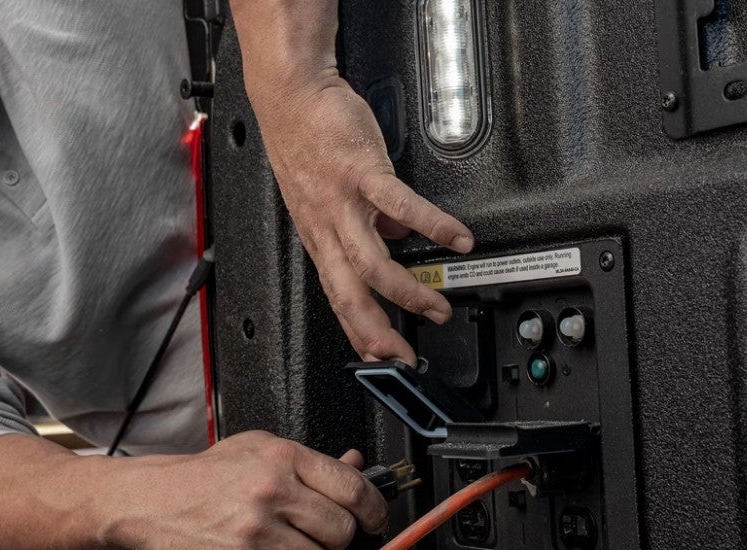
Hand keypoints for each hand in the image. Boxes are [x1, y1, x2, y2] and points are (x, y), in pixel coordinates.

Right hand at [106, 431, 387, 548]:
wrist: (152, 502)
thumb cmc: (203, 477)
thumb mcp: (258, 451)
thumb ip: (311, 462)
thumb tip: (357, 466)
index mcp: (280, 457)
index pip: (353, 488)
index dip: (374, 509)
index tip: (374, 517)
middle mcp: (271, 492)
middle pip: (341, 530)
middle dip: (338, 535)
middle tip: (323, 531)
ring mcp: (256, 532)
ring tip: (290, 540)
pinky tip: (274, 549)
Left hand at [233, 0, 475, 364]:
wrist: (291, 95)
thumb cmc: (307, 139)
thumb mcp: (322, 194)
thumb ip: (358, 223)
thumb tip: (394, 236)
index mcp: (320, 236)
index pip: (338, 297)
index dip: (358, 333)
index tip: (382, 359)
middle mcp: (327, 227)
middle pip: (350, 294)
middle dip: (378, 333)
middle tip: (406, 357)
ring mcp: (342, 202)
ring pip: (371, 264)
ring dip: (407, 293)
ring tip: (436, 306)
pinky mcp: (360, 171)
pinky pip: (399, 206)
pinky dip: (431, 224)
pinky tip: (456, 237)